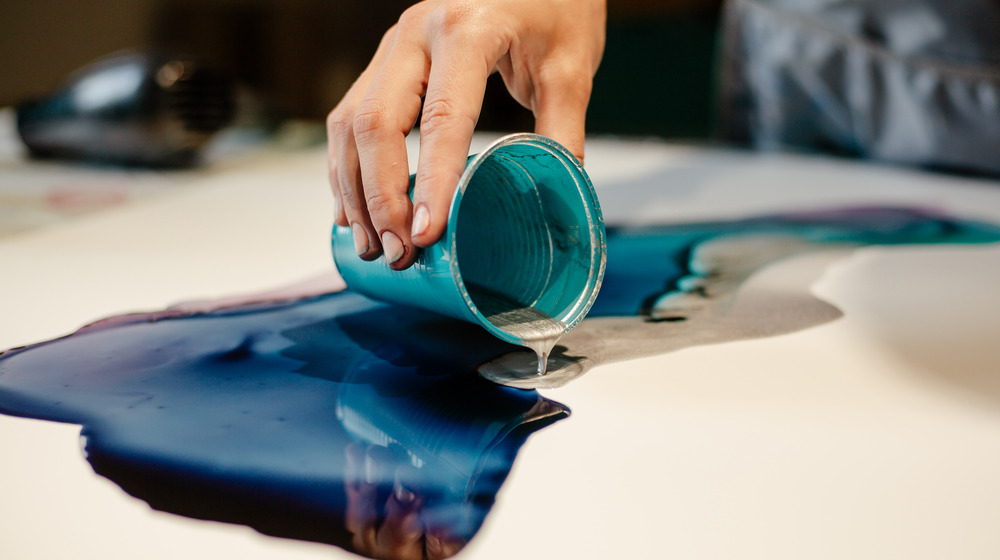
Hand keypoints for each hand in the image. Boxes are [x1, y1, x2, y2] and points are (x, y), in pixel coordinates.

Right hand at [327, 0, 605, 269]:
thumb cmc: (554, 6)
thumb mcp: (570, 68)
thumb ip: (561, 133)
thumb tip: (561, 200)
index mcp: (467, 30)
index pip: (442, 117)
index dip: (432, 182)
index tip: (427, 233)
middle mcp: (416, 33)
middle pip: (377, 123)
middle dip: (381, 195)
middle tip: (399, 251)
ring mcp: (393, 46)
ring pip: (350, 123)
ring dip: (355, 190)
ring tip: (374, 243)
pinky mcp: (384, 62)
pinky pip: (349, 118)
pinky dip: (348, 169)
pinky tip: (357, 209)